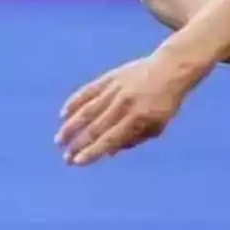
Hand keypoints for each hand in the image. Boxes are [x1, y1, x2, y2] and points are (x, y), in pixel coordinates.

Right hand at [57, 53, 195, 165]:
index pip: (110, 139)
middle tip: (65, 157)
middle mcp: (124, 104)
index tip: (77, 162)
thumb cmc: (165, 102)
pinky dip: (75, 101)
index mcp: (137, 118)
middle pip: (95, 127)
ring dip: (71, 126)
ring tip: (59, 140)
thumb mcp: (157, 125)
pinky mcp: (110, 77)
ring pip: (87, 110)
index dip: (92, 152)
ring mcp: (116, 89)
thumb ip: (133, 140)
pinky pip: (88, 90)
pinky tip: (63, 113)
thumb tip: (107, 152)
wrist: (170, 68)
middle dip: (78, 144)